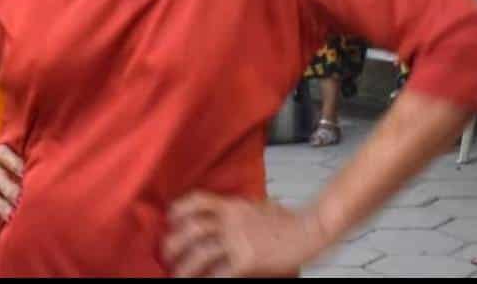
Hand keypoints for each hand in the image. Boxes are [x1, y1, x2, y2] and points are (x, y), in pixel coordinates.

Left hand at [163, 192, 329, 276]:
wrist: (309, 230)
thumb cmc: (287, 221)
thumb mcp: (258, 206)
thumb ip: (240, 210)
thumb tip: (226, 213)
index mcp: (232, 205)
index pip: (198, 200)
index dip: (179, 209)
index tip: (170, 218)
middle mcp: (231, 221)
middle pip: (193, 228)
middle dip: (175, 242)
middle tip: (167, 253)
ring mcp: (238, 240)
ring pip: (201, 253)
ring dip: (185, 267)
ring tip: (178, 274)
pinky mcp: (247, 261)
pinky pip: (220, 272)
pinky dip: (209, 279)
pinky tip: (204, 282)